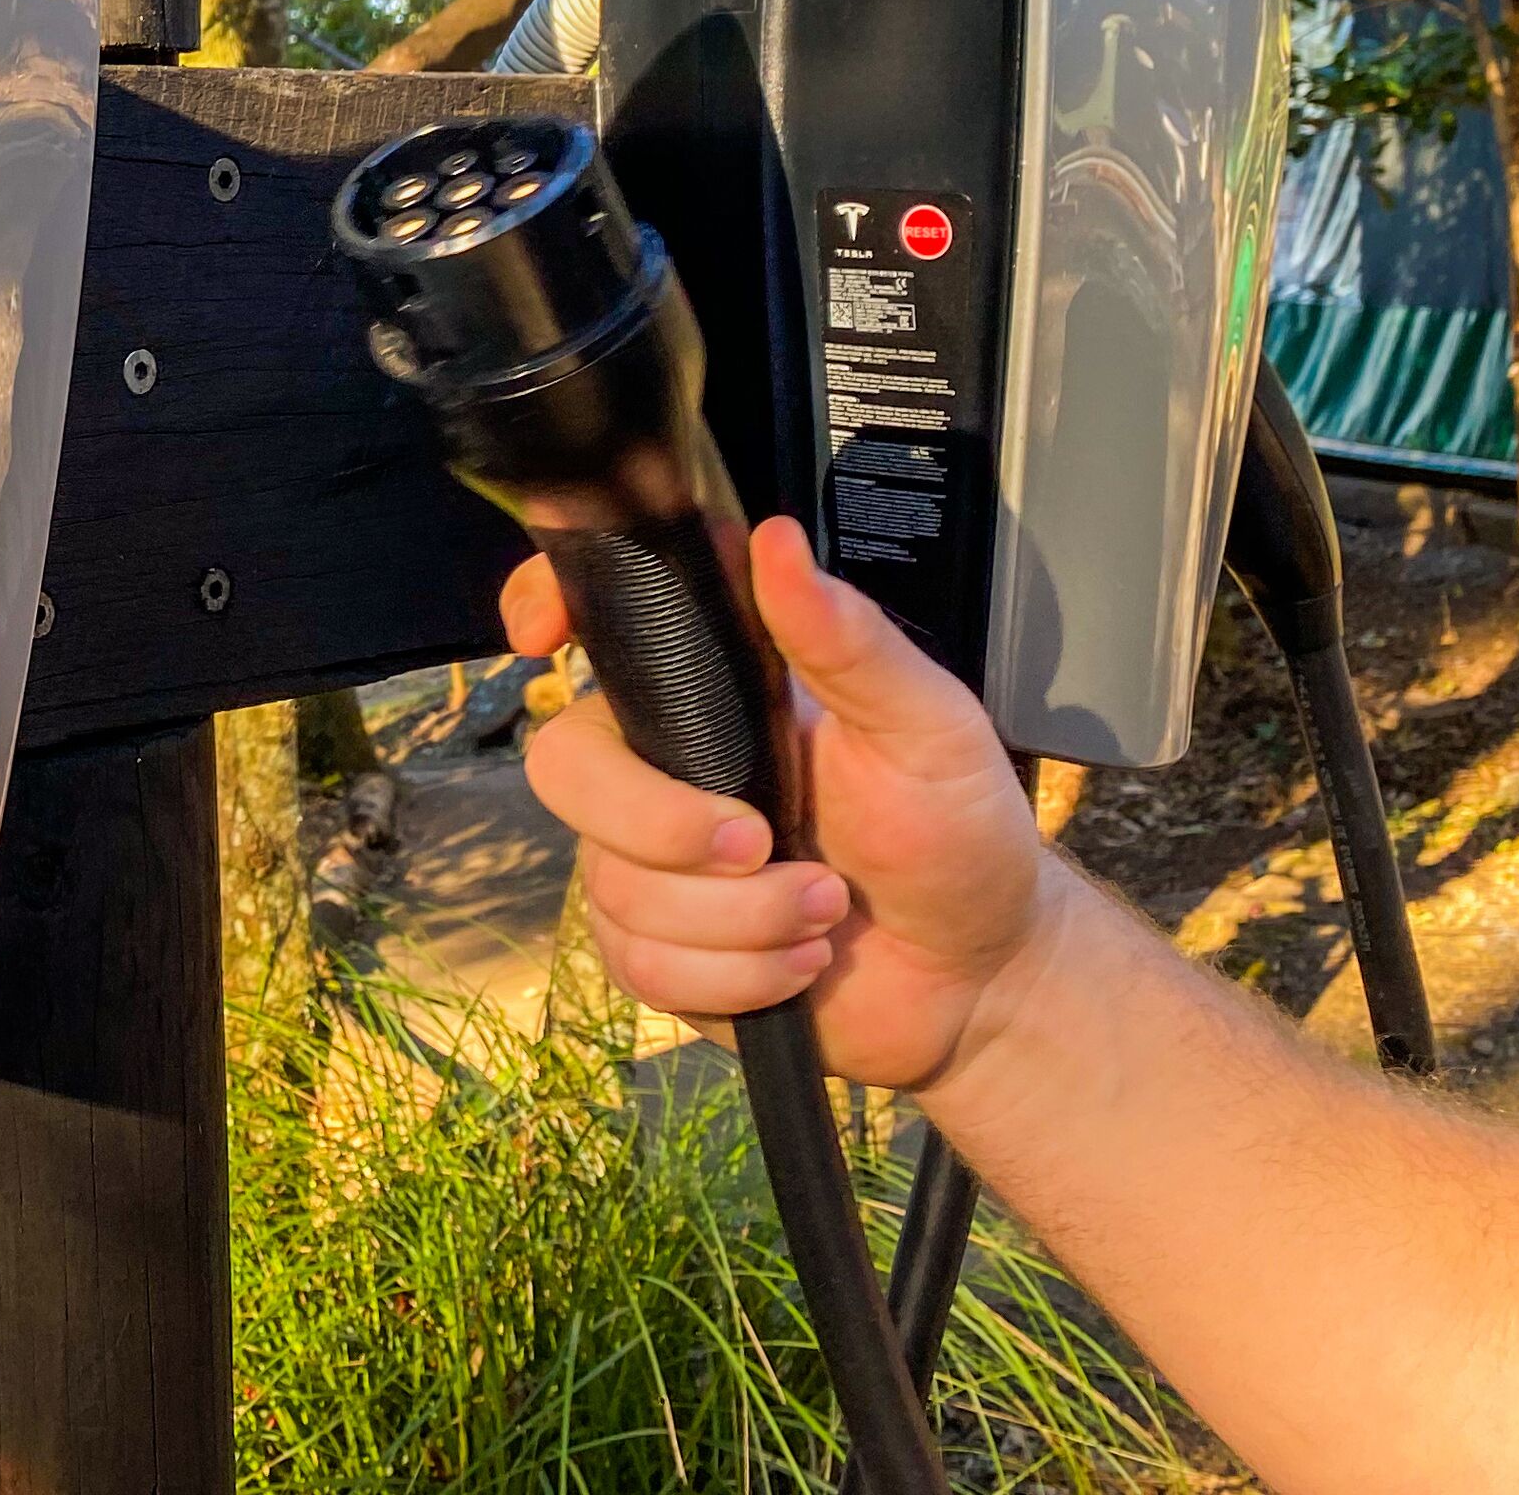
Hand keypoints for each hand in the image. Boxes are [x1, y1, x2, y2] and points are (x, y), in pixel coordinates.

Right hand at [502, 514, 1063, 1091]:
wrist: (976, 978)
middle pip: (566, 768)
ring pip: (616, 885)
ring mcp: (650, 861)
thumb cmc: (958, 834)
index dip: (542, 607)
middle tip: (763, 842)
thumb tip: (775, 540)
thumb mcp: (925, 725)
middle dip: (663, 823)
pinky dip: (735, 975)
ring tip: (825, 908)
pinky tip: (797, 961)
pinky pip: (641, 963)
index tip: (543, 637)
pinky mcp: (657, 951)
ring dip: (740, 917)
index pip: (598, 624)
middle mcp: (665, 765)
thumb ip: (847, 638)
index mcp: (716, 691)